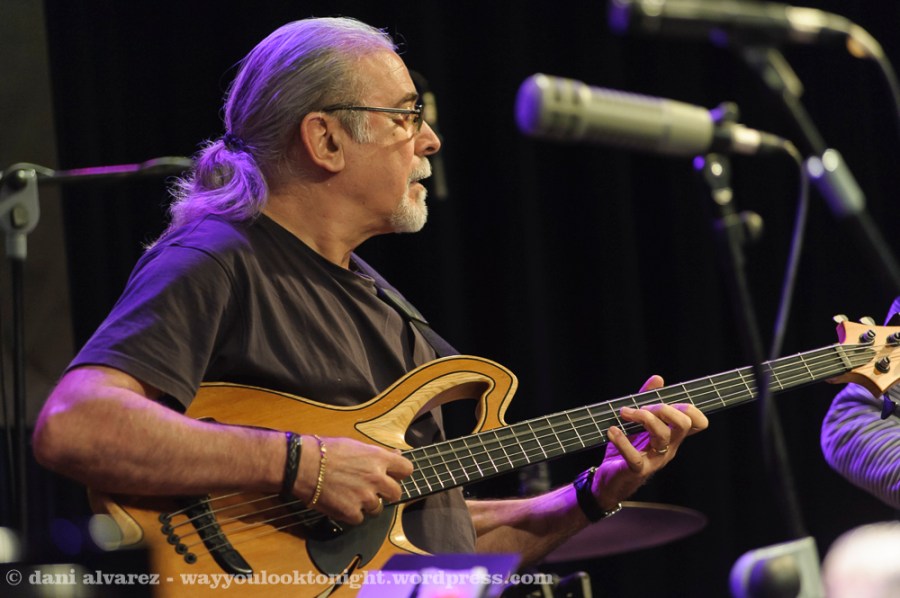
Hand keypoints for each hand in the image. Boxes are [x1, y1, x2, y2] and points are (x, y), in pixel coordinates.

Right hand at [294, 435, 412, 523]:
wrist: (303, 465)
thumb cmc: (326, 451)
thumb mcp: (356, 446)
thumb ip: (377, 454)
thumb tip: (395, 454)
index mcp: (379, 458)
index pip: (407, 469)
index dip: (399, 473)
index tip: (392, 475)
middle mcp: (377, 478)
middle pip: (396, 493)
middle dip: (386, 492)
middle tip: (372, 489)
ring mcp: (365, 497)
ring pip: (377, 508)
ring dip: (367, 504)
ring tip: (351, 495)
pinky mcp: (351, 513)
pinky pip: (360, 519)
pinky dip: (352, 514)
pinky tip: (341, 503)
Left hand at [590, 375, 708, 510]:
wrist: (609, 480)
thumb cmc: (626, 449)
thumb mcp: (636, 422)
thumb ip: (646, 399)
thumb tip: (658, 378)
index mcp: (672, 436)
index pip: (697, 423)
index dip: (690, 408)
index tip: (666, 400)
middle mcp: (668, 448)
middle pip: (682, 424)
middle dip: (664, 408)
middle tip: (642, 407)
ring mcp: (655, 460)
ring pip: (662, 435)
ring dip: (643, 418)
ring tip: (624, 412)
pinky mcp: (637, 470)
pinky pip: (635, 457)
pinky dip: (622, 441)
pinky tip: (612, 430)